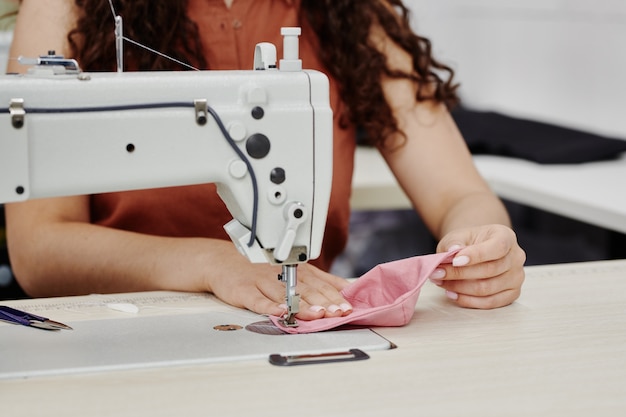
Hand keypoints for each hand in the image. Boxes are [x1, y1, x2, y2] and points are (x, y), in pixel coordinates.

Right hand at [204, 261, 352, 319]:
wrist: (222, 261)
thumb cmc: (261, 268)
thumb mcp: (292, 269)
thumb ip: (318, 280)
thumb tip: (347, 289)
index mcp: (297, 270)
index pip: (320, 283)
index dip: (335, 295)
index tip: (348, 307)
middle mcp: (282, 274)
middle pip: (307, 289)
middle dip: (325, 301)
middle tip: (339, 312)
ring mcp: (263, 281)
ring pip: (286, 294)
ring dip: (303, 305)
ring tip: (318, 314)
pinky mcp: (245, 290)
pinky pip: (258, 299)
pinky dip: (269, 306)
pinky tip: (280, 312)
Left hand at [429, 224, 525, 308]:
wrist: (475, 251)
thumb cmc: (467, 242)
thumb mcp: (457, 236)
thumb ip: (454, 242)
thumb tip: (453, 251)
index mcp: (506, 236)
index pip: (496, 247)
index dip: (476, 255)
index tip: (455, 261)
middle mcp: (516, 257)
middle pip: (490, 270)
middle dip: (459, 274)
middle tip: (437, 273)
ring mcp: (516, 277)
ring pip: (488, 289)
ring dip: (460, 288)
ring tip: (440, 283)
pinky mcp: (512, 294)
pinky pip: (490, 302)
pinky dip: (468, 300)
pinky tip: (452, 294)